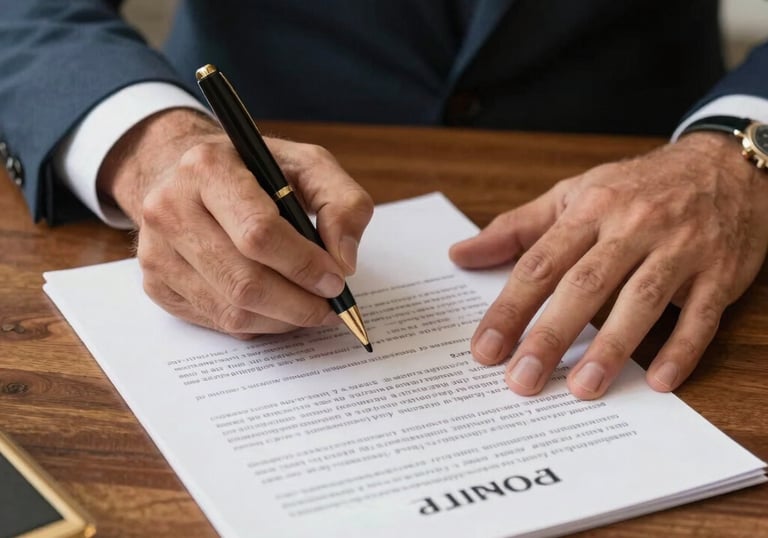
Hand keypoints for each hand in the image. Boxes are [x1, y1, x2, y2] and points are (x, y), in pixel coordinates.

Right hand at [99, 109, 372, 336]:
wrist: (183, 173)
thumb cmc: (253, 170)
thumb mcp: (307, 165)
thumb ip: (342, 203)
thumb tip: (344, 261)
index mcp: (208, 167)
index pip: (258, 233)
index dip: (304, 265)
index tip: (336, 280)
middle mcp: (170, 208)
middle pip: (245, 282)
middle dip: (299, 304)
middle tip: (330, 306)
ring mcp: (156, 251)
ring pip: (232, 311)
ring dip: (282, 320)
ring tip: (309, 308)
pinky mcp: (156, 284)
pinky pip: (217, 321)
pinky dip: (258, 324)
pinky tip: (275, 306)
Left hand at [450, 132, 767, 398]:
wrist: (724, 165)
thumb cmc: (637, 186)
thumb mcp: (573, 194)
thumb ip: (516, 229)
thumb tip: (460, 255)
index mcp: (591, 209)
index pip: (540, 264)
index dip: (510, 309)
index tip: (485, 349)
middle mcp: (634, 226)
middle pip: (585, 286)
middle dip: (551, 336)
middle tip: (523, 380)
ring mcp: (681, 248)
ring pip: (641, 301)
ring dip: (610, 348)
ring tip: (581, 389)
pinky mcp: (720, 272)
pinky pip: (701, 315)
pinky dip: (681, 348)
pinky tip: (659, 381)